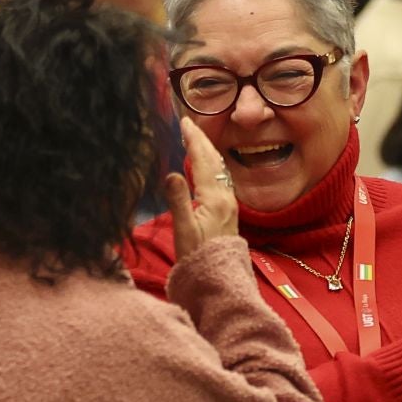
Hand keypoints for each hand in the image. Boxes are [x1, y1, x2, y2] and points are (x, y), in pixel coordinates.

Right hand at [164, 119, 237, 260]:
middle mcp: (226, 197)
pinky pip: (221, 179)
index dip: (193, 139)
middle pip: (214, 161)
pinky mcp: (228, 211)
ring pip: (219, 169)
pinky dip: (211, 165)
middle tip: (188, 124)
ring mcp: (229, 204)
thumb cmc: (198, 258)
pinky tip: (205, 166)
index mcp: (215, 198)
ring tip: (195, 138)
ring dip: (207, 151)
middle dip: (201, 140)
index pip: (203, 160)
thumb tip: (171, 173)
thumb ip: (178, 201)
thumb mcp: (183, 230)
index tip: (184, 122)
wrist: (219, 279)